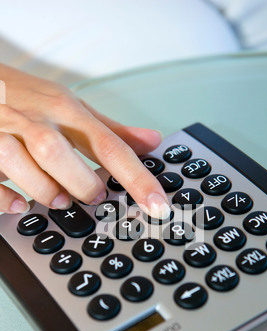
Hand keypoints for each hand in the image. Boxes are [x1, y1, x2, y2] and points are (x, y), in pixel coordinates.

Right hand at [0, 64, 169, 217]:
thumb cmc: (30, 98)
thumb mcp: (73, 108)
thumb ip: (111, 130)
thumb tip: (152, 141)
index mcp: (64, 111)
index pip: (108, 145)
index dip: (137, 178)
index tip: (158, 204)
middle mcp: (35, 121)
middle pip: (58, 152)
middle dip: (80, 183)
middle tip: (95, 196)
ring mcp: (3, 133)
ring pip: (20, 161)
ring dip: (45, 190)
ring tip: (61, 201)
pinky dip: (4, 196)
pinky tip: (18, 205)